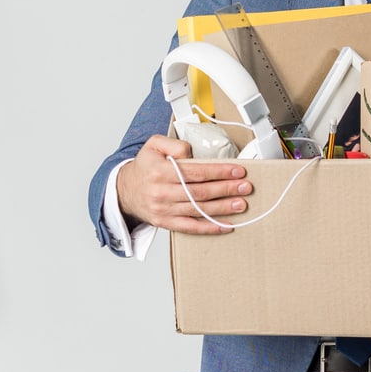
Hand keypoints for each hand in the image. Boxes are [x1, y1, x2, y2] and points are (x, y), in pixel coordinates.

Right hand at [116, 134, 251, 234]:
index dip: (219, 171)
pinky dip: (210, 228)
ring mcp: (164, 210)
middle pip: (201, 192)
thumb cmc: (144, 167)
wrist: (125, 191)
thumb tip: (192, 152)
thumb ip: (173, 143)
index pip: (196, 172)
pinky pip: (191, 227)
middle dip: (226, 189)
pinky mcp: (165, 223)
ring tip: (240, 204)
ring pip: (199, 209)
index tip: (237, 171)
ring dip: (223, 208)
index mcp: (160, 171)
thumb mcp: (153, 145)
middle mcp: (162, 192)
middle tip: (245, 187)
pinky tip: (226, 226)